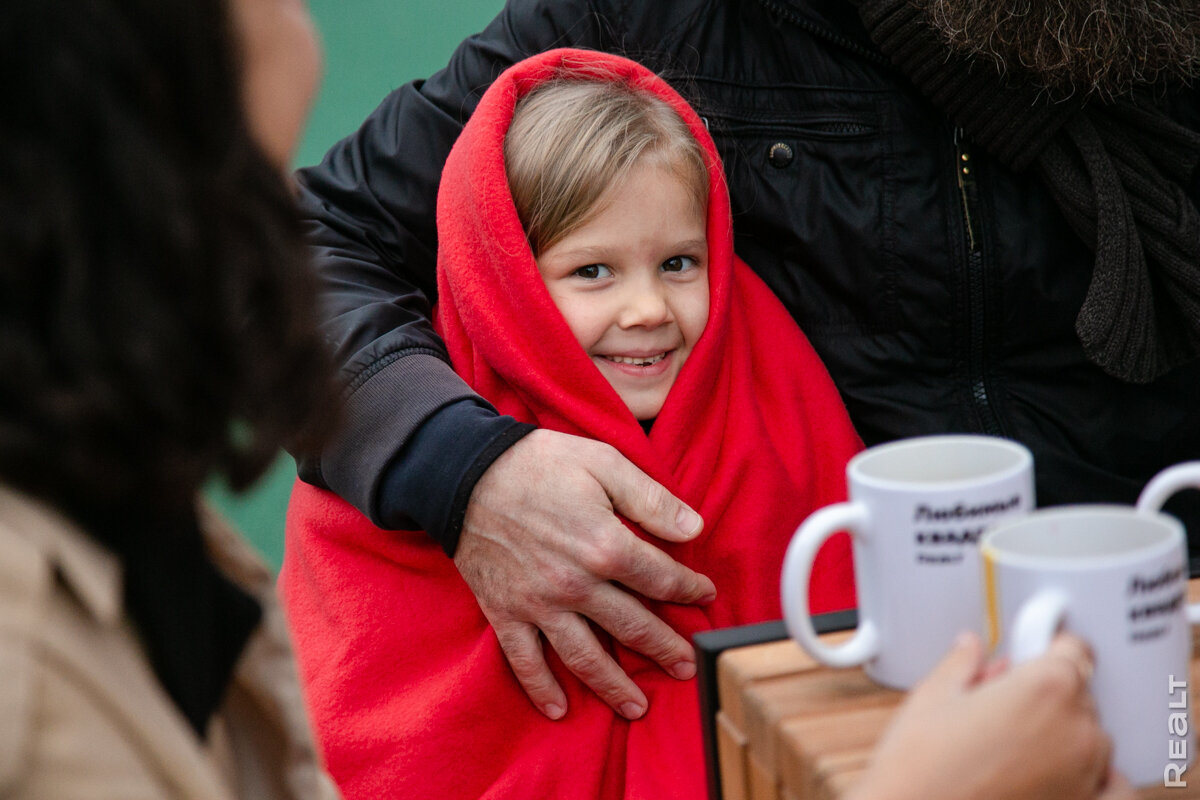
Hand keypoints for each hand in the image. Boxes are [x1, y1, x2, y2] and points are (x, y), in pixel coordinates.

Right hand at [454, 429, 714, 720]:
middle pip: (632, 627)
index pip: (661, 579)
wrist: (463, 474)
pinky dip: (542, 689)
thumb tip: (694, 529)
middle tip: (688, 667)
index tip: (704, 596)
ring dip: (614, 687)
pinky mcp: (505, 613)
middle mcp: (575, 585)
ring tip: (638, 707)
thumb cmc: (538, 462)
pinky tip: (559, 710)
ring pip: (585, 657)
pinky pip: (525, 661)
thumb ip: (652, 499)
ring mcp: (538, 605)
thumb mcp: (604, 463)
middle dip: (665, 649)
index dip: (689, 589)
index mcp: (605, 546)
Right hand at [849, 633, 1132, 799]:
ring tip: (1013, 741)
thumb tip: (970, 648)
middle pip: (1079, 690)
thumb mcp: (932, 697)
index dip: (1048, 645)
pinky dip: (1097, 776)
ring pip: (1091, 735)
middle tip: (1002, 700)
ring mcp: (1086, 775)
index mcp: (1045, 687)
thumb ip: (962, 663)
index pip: (1073, 648)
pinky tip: (1061, 772)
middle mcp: (1076, 730)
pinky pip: (1110, 784)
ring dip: (1065, 730)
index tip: (1033, 650)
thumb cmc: (919, 769)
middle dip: (1045, 690)